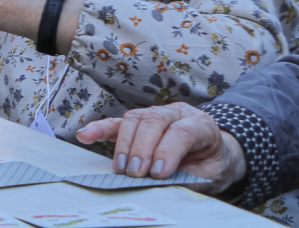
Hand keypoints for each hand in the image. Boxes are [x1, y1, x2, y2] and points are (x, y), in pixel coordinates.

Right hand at [75, 103, 246, 192]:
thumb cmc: (210, 166)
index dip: (167, 152)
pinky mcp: (138, 121)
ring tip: (122, 169)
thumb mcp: (209, 175)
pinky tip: (85, 135)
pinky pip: (116, 123)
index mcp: (201, 124)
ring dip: (124, 144)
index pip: (180, 132)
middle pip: (154, 121)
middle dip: (142, 148)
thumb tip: (161, 186)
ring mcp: (155, 113)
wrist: (213, 155)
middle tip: (136, 173)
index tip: (157, 174)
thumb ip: (188, 178)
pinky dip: (99, 129)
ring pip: (134, 119)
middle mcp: (176, 112)